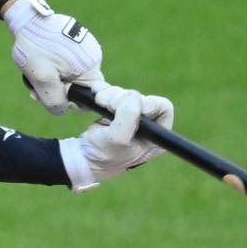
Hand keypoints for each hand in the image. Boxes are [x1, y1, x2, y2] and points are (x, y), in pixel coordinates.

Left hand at [4, 0, 105, 114]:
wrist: (27, 17)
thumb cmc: (35, 47)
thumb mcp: (42, 78)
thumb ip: (54, 100)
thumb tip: (62, 110)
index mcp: (90, 65)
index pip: (90, 96)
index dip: (72, 102)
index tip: (52, 97)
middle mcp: (94, 56)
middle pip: (79, 86)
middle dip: (58, 90)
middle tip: (36, 89)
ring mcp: (86, 46)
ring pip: (72, 75)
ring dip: (54, 80)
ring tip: (35, 73)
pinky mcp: (77, 40)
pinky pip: (69, 63)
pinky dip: (56, 67)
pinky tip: (41, 62)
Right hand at [57, 86, 174, 190]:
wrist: (82, 157)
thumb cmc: (103, 154)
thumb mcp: (118, 138)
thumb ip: (129, 116)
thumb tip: (133, 95)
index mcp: (155, 137)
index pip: (163, 108)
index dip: (148, 103)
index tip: (128, 107)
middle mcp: (147, 126)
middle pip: (142, 98)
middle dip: (122, 98)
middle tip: (107, 105)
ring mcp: (132, 117)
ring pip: (127, 94)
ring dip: (111, 95)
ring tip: (100, 102)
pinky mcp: (117, 110)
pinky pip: (115, 92)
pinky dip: (105, 90)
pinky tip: (96, 93)